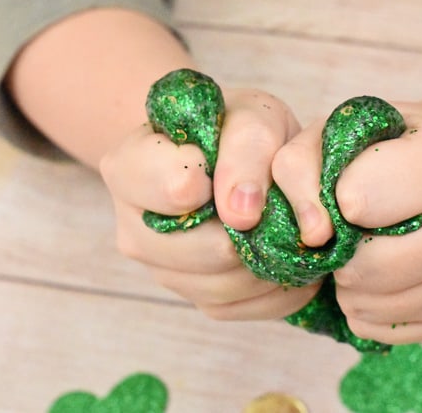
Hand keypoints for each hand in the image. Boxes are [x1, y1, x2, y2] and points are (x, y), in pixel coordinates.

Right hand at [100, 87, 319, 318]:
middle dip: (257, 229)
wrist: (236, 153)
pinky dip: (277, 288)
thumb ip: (246, 151)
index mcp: (129, 167)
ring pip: (226, 287)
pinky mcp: (194, 298)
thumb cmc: (238, 127)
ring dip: (270, 261)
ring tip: (292, 230)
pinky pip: (241, 308)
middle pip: (209, 250)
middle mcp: (134, 227)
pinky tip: (289, 257)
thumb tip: (240, 215)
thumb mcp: (250, 114)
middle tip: (283, 204)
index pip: (178, 189)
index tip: (240, 165)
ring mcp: (162, 270)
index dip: (224, 180)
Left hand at [272, 99, 421, 343]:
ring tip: (361, 249)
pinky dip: (365, 308)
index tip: (348, 185)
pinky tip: (378, 275)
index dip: (335, 198)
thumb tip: (314, 236)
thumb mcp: (334, 135)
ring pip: (371, 305)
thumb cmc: (381, 148)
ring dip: (348, 284)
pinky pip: (382, 330)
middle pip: (366, 267)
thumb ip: (302, 171)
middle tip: (347, 230)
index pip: (356, 203)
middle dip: (339, 252)